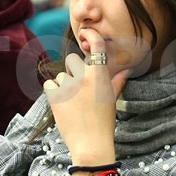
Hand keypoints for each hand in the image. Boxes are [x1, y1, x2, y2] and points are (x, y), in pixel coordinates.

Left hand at [43, 29, 126, 165]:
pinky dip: (53, 92)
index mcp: (101, 76)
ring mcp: (69, 86)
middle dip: (74, 73)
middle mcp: (85, 77)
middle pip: (73, 62)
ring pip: (61, 75)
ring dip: (63, 86)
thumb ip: (116, 82)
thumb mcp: (112, 100)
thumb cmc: (103, 123)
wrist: (91, 144)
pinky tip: (61, 104)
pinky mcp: (55, 95)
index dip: (91, 35)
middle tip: (79, 91)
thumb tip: (125, 71)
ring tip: (72, 103)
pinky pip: (49, 84)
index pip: (96, 46)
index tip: (86, 31)